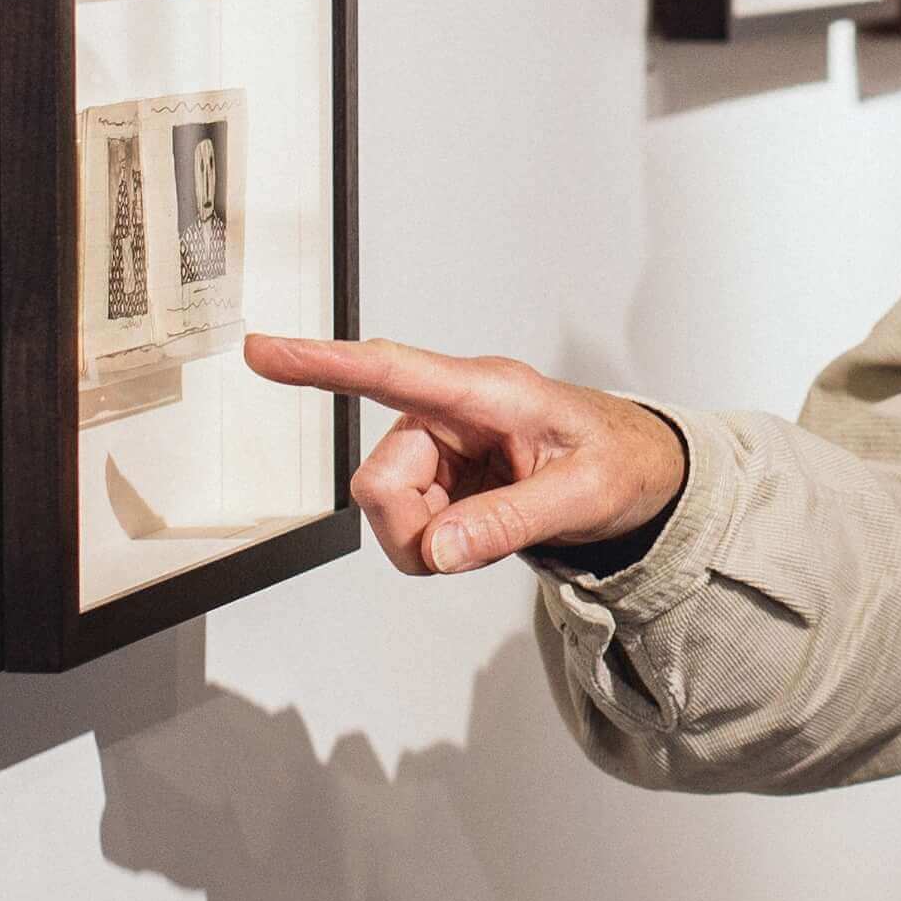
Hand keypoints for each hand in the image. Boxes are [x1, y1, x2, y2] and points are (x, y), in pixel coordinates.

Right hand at [244, 333, 686, 575]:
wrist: (637, 472)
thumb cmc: (619, 461)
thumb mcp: (584, 494)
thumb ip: (512, 521)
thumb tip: (441, 549)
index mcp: (488, 390)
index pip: (392, 372)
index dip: (324, 363)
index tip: (263, 352)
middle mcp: (452, 412)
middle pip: (379, 480)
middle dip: (413, 528)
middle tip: (471, 546)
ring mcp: (441, 447)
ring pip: (386, 509)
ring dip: (429, 539)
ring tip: (493, 528)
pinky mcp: (440, 478)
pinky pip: (407, 527)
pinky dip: (439, 545)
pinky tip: (481, 528)